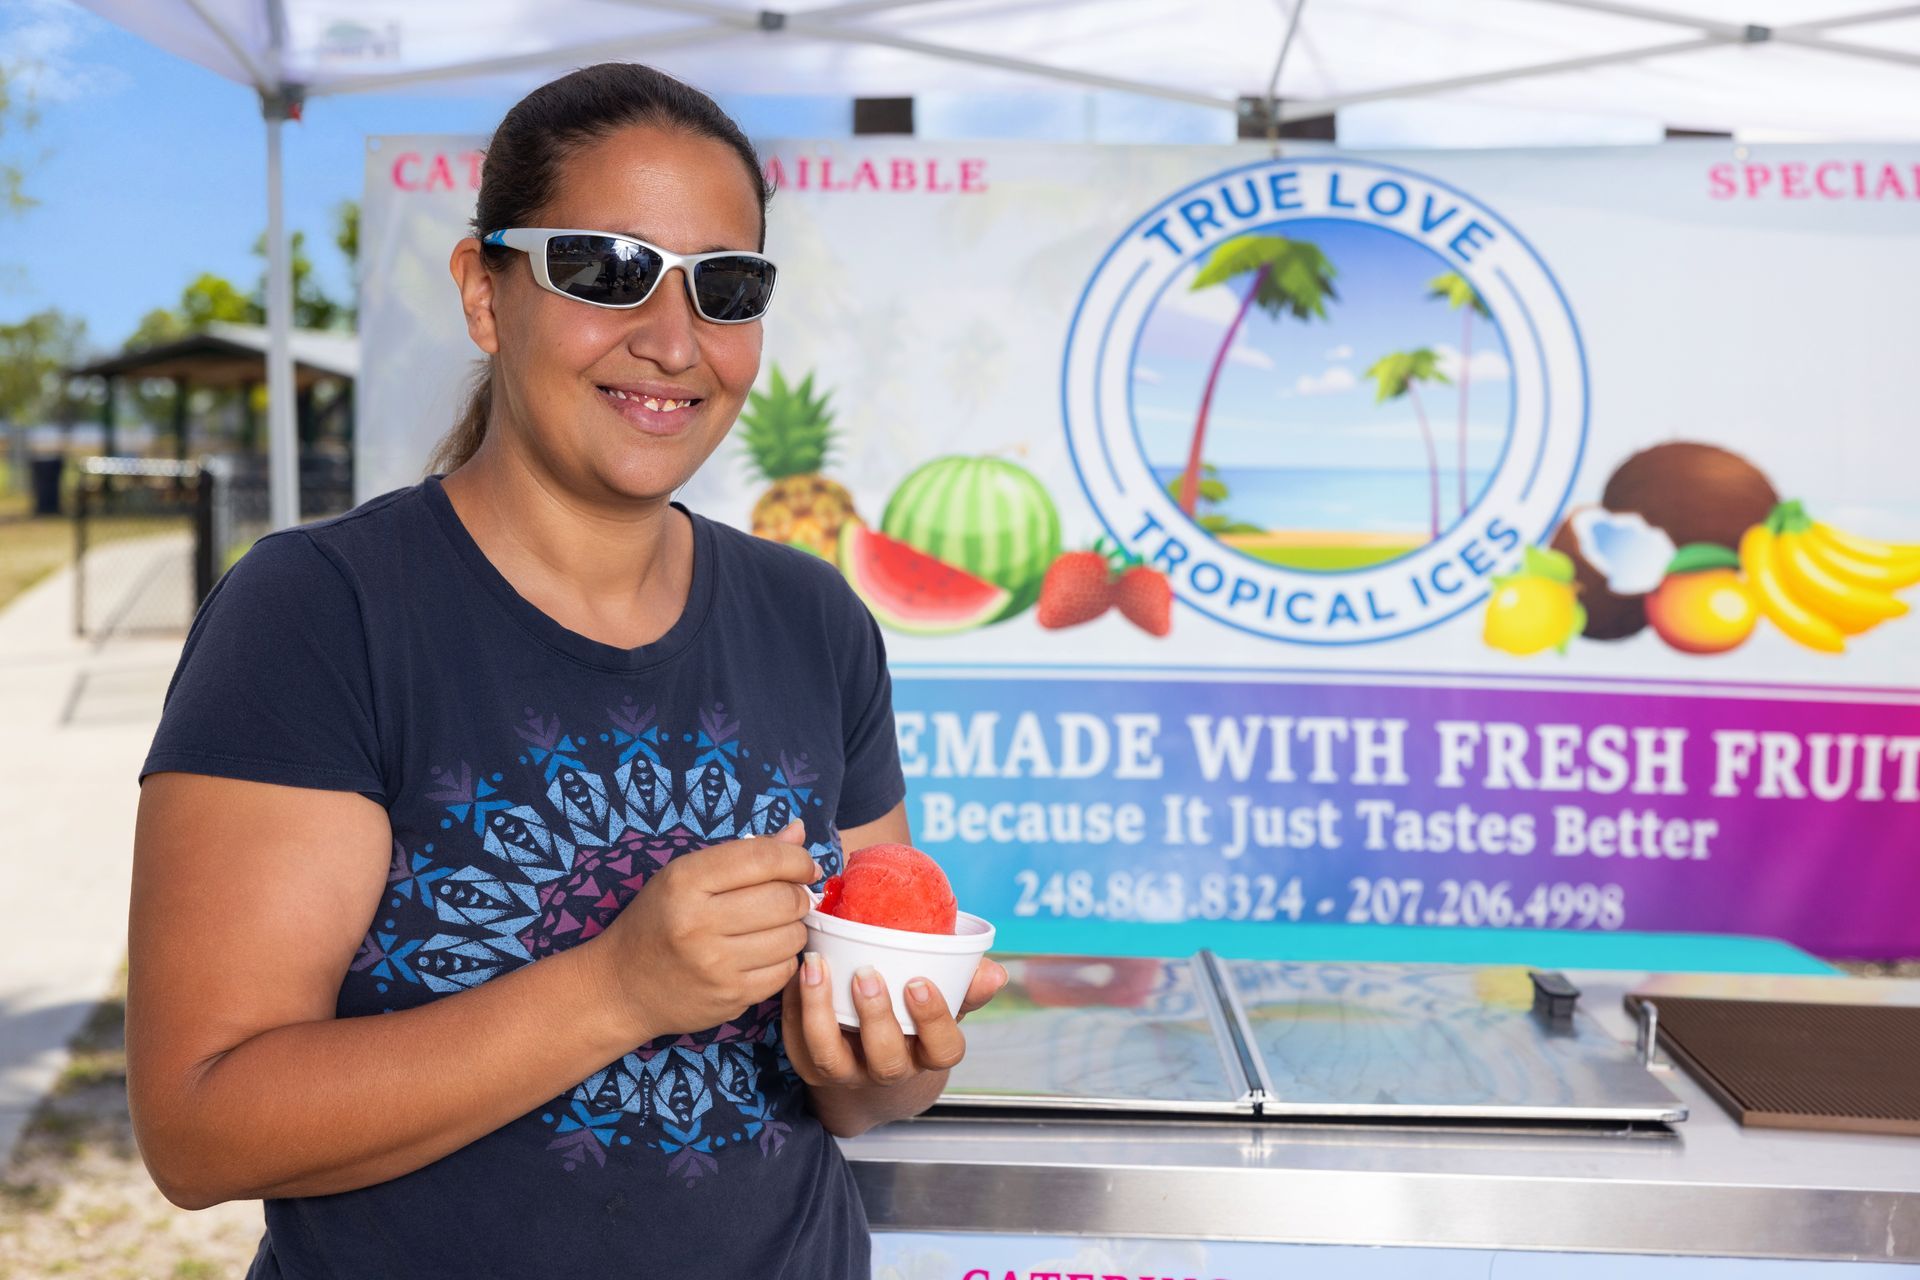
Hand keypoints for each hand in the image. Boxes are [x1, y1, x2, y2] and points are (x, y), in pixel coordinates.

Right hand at [591, 821, 818, 1040]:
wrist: (622, 986)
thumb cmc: (658, 921)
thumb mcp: (686, 876)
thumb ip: (745, 853)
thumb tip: (799, 832)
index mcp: (685, 881)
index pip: (762, 858)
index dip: (797, 859)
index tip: (804, 866)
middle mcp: (699, 923)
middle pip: (785, 900)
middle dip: (797, 895)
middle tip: (787, 897)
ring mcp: (716, 965)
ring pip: (792, 937)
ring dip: (793, 928)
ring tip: (772, 925)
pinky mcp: (731, 998)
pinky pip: (786, 971)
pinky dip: (783, 959)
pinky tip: (763, 952)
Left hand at [781, 952, 1008, 1093]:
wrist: (867, 1071)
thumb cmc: (912, 1024)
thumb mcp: (944, 1008)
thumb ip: (966, 988)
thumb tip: (994, 972)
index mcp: (927, 1056)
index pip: (942, 1050)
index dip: (933, 1020)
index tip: (919, 982)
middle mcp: (888, 1072)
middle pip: (886, 1059)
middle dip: (876, 1017)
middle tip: (867, 974)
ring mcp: (846, 1073)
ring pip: (830, 1057)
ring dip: (820, 1012)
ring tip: (817, 967)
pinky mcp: (810, 1067)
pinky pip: (796, 1044)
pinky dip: (792, 1007)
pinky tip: (796, 972)